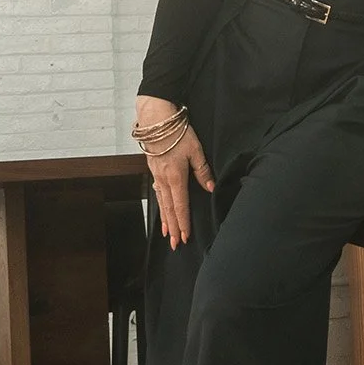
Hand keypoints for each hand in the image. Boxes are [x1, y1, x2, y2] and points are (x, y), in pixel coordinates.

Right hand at [136, 95, 214, 248]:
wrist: (156, 120)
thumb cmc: (178, 133)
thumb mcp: (196, 150)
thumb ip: (203, 171)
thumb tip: (210, 189)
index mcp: (176, 177)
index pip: (181, 206)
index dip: (184, 223)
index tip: (186, 237)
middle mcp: (164, 180)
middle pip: (169, 209)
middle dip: (173, 228)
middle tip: (176, 244)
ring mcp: (156, 175)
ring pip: (162, 202)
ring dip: (165, 220)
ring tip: (167, 234)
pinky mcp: (153, 170)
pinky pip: (157, 192)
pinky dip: (160, 205)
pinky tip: (162, 210)